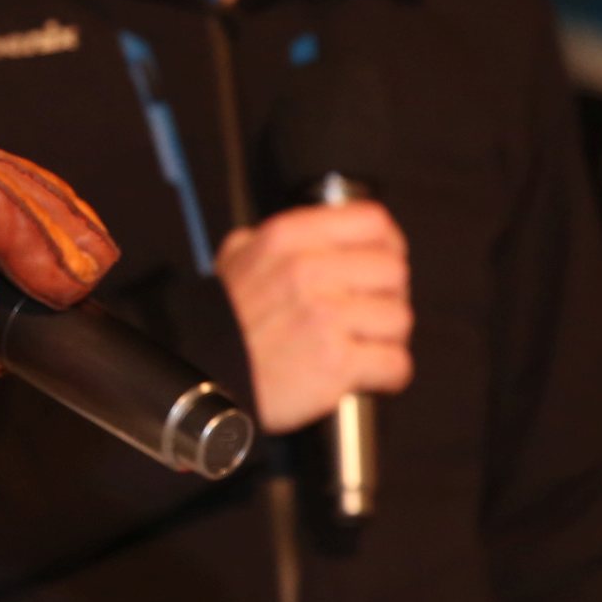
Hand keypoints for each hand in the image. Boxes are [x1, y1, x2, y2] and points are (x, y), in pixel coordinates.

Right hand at [213, 202, 412, 432]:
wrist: (202, 379)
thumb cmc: (222, 326)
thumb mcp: (233, 261)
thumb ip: (266, 241)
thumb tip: (296, 233)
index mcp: (288, 240)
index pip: (372, 222)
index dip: (389, 244)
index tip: (386, 262)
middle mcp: (309, 271)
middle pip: (394, 271)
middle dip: (389, 296)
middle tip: (371, 314)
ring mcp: (326, 317)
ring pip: (399, 318)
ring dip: (388, 338)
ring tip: (365, 347)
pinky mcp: (336, 363)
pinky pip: (395, 363)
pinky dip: (389, 374)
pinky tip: (369, 376)